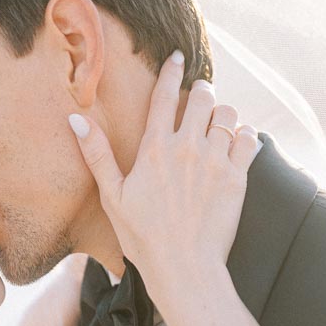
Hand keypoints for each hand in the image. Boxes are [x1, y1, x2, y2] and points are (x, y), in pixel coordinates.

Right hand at [70, 52, 260, 301]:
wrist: (184, 268)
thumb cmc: (143, 238)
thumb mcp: (112, 197)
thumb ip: (97, 154)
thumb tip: (76, 119)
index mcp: (155, 149)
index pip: (164, 95)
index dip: (171, 71)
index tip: (177, 57)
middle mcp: (187, 148)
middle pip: (202, 97)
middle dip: (201, 90)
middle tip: (200, 94)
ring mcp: (215, 161)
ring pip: (228, 115)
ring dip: (223, 113)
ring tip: (217, 122)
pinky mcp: (237, 178)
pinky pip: (249, 140)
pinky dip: (245, 135)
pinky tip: (238, 141)